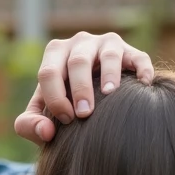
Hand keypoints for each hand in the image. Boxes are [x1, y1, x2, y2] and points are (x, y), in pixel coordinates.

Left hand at [14, 31, 153, 143]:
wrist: (93, 98)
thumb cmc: (64, 105)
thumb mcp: (43, 114)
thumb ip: (31, 125)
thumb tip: (46, 131)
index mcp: (55, 54)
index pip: (48, 72)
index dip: (55, 97)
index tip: (66, 119)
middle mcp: (80, 43)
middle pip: (77, 61)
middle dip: (80, 88)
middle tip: (85, 113)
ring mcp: (106, 44)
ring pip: (108, 54)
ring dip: (109, 74)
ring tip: (110, 94)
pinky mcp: (131, 53)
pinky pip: (139, 58)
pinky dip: (142, 70)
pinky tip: (143, 86)